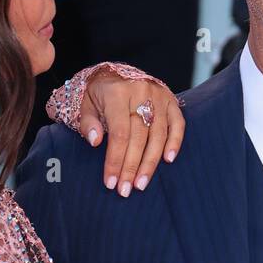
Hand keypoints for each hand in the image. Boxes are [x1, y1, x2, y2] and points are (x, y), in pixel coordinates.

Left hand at [78, 74, 184, 195]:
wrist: (116, 73)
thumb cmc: (99, 93)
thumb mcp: (85, 104)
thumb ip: (88, 122)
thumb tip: (96, 141)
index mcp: (118, 93)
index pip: (119, 133)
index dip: (116, 160)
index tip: (111, 182)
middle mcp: (141, 92)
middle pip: (139, 137)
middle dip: (131, 167)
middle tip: (125, 190)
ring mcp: (160, 95)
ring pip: (158, 135)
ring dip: (150, 163)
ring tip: (141, 183)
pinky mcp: (171, 100)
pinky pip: (178, 124)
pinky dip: (175, 142)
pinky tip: (168, 160)